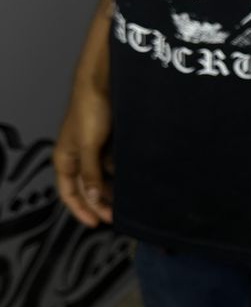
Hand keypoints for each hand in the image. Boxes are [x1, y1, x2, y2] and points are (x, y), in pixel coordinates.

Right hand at [52, 79, 113, 226]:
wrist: (102, 83)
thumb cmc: (89, 108)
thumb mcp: (88, 145)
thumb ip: (89, 172)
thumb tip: (91, 196)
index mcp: (64, 159)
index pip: (68, 193)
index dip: (80, 210)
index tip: (95, 223)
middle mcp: (77, 156)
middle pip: (85, 189)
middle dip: (99, 203)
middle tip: (115, 216)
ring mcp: (92, 150)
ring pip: (100, 178)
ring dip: (111, 190)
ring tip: (126, 201)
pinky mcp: (106, 142)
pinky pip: (112, 165)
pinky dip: (119, 174)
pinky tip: (131, 180)